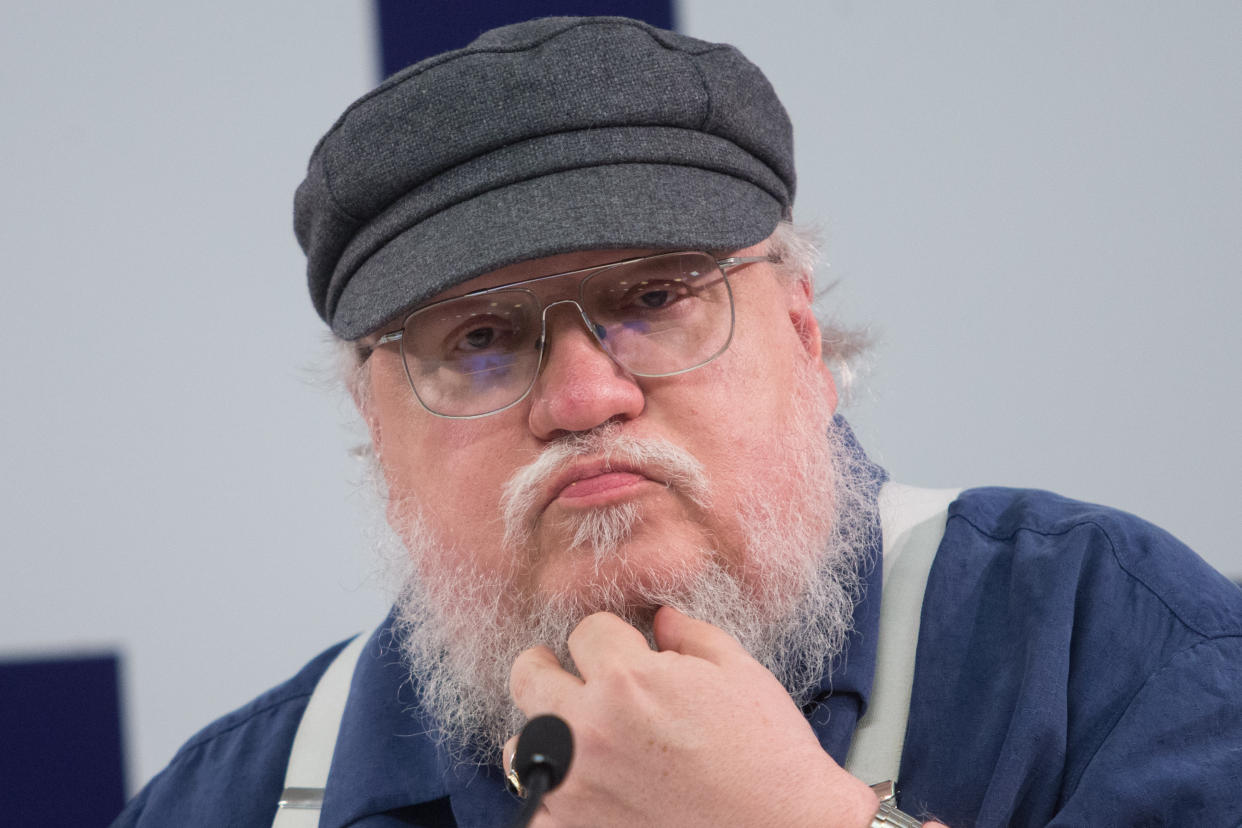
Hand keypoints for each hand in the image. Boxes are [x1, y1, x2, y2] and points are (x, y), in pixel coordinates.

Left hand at [505, 607, 878, 827]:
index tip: (622, 651)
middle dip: (552, 668)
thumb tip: (661, 619)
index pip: (585, 630)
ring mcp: (576, 786)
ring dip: (547, 734)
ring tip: (584, 742)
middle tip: (571, 678)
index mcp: (628, 679)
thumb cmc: (770, 758)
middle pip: (528, 675)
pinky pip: (535, 804)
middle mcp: (589, 729)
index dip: (610, 637)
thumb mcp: (738, 673)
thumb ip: (689, 635)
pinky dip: (555, 795)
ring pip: (520, 741)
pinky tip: (590, 789)